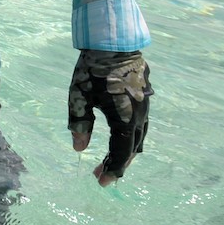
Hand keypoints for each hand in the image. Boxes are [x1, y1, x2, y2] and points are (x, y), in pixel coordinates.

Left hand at [69, 49, 151, 185]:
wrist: (113, 42)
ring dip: (125, 151)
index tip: (101, 182)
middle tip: (100, 175)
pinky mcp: (144, 97)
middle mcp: (140, 116)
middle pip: (131, 149)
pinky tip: (121, 137)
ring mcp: (145, 106)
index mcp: (125, 120)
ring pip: (138, 137)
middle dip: (117, 164)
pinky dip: (130, 137)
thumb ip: (79, 125)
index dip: (112, 170)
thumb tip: (78, 149)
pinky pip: (141, 124)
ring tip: (109, 160)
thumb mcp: (79, 98)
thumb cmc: (92, 70)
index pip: (121, 153)